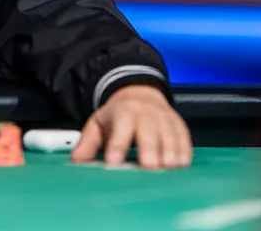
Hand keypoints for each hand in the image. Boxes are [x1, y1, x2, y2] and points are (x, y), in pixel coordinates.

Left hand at [70, 84, 191, 169]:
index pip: (120, 131)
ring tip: (169, 167)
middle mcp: (145, 115)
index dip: (117, 147)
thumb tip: (76, 159)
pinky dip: (184, 150)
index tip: (114, 162)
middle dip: (150, 149)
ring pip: (169, 135)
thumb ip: (88, 141)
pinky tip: (182, 164)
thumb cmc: (119, 114)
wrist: (140, 93)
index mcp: (123, 113)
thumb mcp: (99, 122)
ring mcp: (163, 119)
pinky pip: (184, 137)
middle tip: (149, 167)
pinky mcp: (178, 125)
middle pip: (148, 132)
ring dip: (170, 151)